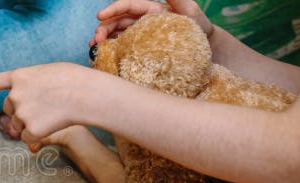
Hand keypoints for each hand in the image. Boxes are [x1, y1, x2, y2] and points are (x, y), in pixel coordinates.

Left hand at [0, 63, 119, 146]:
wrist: (86, 94)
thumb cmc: (74, 80)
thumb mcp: (47, 72)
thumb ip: (31, 83)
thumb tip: (26, 98)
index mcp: (19, 76)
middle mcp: (14, 95)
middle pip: (9, 109)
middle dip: (21, 110)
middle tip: (44, 106)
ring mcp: (21, 113)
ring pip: (18, 125)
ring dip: (31, 123)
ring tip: (53, 113)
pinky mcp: (30, 129)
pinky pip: (27, 138)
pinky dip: (37, 136)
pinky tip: (52, 126)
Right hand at [90, 0, 213, 45]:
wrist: (205, 49)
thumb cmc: (198, 27)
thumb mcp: (189, 11)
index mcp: (149, 10)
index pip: (127, 6)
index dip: (112, 9)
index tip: (100, 16)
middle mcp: (141, 22)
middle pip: (116, 22)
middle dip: (103, 29)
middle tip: (95, 40)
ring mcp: (139, 37)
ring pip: (115, 35)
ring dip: (102, 41)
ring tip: (94, 49)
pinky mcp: (139, 51)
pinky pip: (122, 50)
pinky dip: (110, 53)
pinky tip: (103, 58)